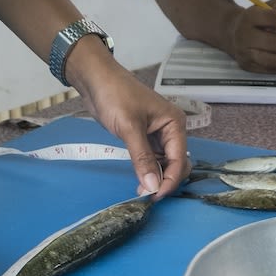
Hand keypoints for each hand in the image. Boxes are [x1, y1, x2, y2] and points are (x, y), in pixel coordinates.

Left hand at [69, 42, 191, 198]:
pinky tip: (139, 180)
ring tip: (140, 190)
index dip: (170, 180)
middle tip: (146, 194)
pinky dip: (147, 170)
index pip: (180, 159)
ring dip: (155, 178)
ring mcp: (157, 135)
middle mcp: (170, 130)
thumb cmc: (115, 96)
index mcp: (174, 123)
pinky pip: (152, 159)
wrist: (95, 80)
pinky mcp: (144, 138)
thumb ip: (142, 158)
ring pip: (164, 163)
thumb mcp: (129, 128)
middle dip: (165, 180)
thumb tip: (153, 186)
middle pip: (177, 163)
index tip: (154, 196)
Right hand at [227, 0, 275, 72]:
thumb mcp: (275, 6)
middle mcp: (244, 34)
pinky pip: (270, 69)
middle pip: (274, 42)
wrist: (235, 32)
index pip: (275, 19)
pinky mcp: (247, 66)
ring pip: (272, 60)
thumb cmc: (261, 18)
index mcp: (251, 15)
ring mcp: (244, 52)